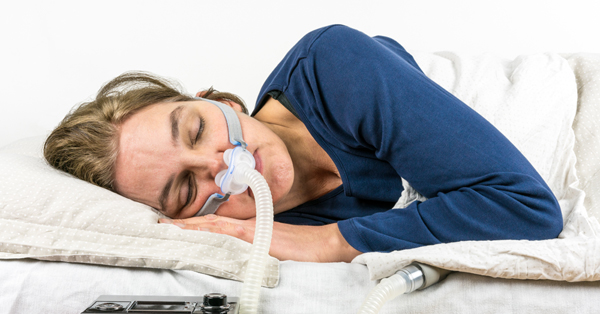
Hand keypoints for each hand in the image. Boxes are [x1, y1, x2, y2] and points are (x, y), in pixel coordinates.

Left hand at [159, 214, 361, 261]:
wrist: (324, 245)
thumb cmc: (304, 250)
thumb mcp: (273, 251)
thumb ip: (255, 250)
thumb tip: (238, 257)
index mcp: (250, 229)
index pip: (217, 225)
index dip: (195, 224)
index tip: (175, 225)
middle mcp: (247, 225)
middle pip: (210, 222)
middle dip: (185, 223)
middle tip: (161, 222)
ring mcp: (250, 229)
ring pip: (213, 224)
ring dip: (190, 225)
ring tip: (167, 226)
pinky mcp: (256, 235)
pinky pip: (226, 231)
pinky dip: (208, 230)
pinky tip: (195, 231)